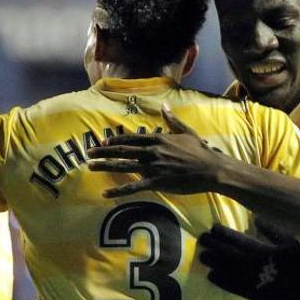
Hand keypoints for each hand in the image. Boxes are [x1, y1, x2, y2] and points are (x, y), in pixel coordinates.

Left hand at [87, 103, 224, 197]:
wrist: (211, 169)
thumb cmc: (200, 151)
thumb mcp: (186, 132)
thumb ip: (172, 120)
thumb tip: (163, 106)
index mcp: (158, 139)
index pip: (131, 138)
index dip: (116, 140)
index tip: (103, 142)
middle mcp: (152, 151)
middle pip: (122, 150)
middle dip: (103, 151)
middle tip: (89, 153)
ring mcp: (153, 167)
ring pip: (123, 165)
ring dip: (105, 166)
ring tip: (90, 166)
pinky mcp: (156, 182)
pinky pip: (133, 186)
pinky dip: (118, 190)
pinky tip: (105, 193)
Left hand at [199, 220, 299, 299]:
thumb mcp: (289, 241)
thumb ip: (271, 230)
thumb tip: (256, 217)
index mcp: (262, 250)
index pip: (238, 239)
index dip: (224, 233)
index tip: (212, 228)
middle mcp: (253, 264)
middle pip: (228, 253)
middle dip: (214, 245)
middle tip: (201, 239)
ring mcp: (251, 280)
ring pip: (226, 269)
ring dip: (213, 262)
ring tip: (201, 256)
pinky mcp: (251, 293)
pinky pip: (232, 287)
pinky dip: (220, 281)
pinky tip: (210, 276)